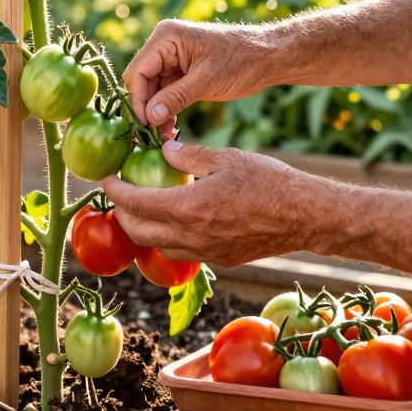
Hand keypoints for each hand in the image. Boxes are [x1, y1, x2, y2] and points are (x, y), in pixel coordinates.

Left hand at [101, 139, 324, 266]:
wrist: (306, 217)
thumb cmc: (270, 181)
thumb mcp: (227, 158)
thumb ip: (190, 155)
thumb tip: (164, 151)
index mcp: (187, 207)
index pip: (135, 203)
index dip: (114, 190)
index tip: (105, 178)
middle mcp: (190, 236)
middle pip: (137, 232)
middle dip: (121, 213)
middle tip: (120, 192)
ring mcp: (205, 252)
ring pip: (157, 247)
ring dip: (142, 229)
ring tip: (143, 207)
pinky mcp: (219, 259)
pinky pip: (181, 252)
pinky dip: (166, 238)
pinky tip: (175, 220)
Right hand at [124, 20, 276, 137]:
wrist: (268, 57)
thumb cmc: (241, 61)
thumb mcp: (207, 81)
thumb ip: (176, 97)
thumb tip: (149, 117)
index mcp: (166, 37)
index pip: (138, 71)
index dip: (137, 100)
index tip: (144, 125)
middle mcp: (164, 44)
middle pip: (141, 81)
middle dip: (145, 108)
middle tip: (150, 136)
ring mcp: (172, 58)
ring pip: (151, 89)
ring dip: (155, 112)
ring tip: (163, 136)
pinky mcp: (181, 71)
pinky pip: (165, 92)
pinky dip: (165, 109)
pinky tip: (169, 128)